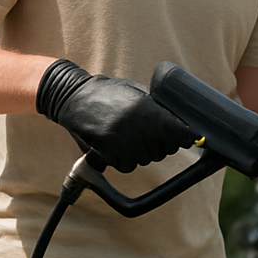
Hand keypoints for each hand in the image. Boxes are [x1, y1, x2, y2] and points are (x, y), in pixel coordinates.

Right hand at [36, 59, 192, 172]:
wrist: (72, 95)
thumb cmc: (108, 94)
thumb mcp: (136, 92)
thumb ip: (159, 107)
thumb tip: (186, 125)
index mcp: (147, 107)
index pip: (178, 133)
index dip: (183, 138)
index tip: (186, 140)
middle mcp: (136, 123)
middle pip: (164, 150)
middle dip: (159, 145)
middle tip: (143, 133)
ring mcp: (122, 137)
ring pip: (146, 159)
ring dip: (140, 153)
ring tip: (125, 135)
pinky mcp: (107, 149)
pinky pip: (127, 166)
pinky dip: (123, 160)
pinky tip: (115, 145)